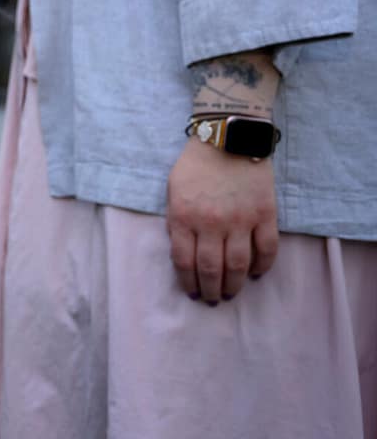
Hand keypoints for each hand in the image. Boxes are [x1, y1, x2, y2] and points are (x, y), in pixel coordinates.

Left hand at [166, 138, 278, 302]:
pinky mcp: (265, 214)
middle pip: (211, 268)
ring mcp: (240, 220)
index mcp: (184, 217)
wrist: (229, 139)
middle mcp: (211, 223)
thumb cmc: (195, 165)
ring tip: (230, 293)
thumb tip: (183, 251)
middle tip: (212, 300)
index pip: (184, 261)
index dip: (188, 282)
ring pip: (238, 264)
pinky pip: (267, 248)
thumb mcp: (173, 191)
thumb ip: (177, 221)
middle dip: (210, 289)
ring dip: (234, 284)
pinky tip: (256, 274)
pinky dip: (263, 266)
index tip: (191, 293)